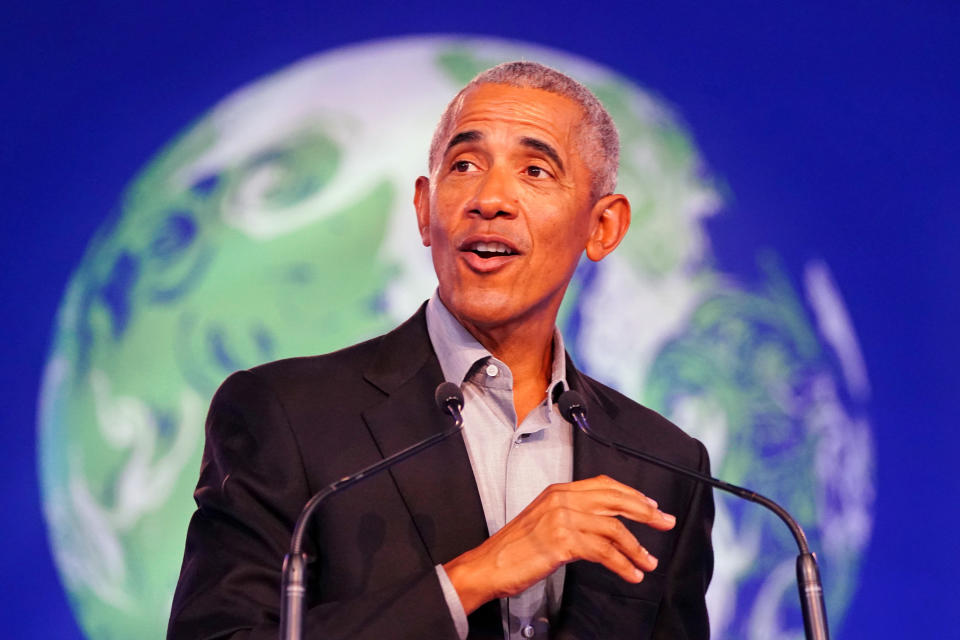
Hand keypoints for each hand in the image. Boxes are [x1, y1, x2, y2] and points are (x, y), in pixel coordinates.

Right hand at [442, 474, 675, 613]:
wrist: (487, 565)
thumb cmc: (513, 549)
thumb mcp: (543, 521)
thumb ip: (571, 515)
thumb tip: (604, 524)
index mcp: (558, 491)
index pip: (604, 485)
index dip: (632, 494)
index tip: (651, 506)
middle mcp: (561, 499)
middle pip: (615, 499)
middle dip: (645, 512)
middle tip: (666, 522)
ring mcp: (561, 519)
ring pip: (614, 529)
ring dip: (637, 548)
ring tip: (649, 563)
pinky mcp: (562, 542)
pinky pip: (603, 552)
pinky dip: (622, 564)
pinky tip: (631, 574)